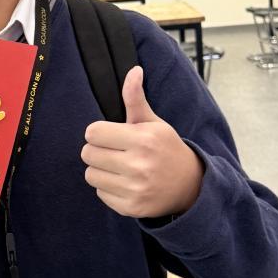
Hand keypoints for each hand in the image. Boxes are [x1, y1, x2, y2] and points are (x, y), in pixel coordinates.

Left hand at [80, 66, 203, 218]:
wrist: (190, 186)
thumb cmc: (166, 149)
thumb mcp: (153, 123)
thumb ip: (136, 99)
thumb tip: (134, 70)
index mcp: (143, 139)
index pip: (93, 133)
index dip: (98, 133)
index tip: (111, 135)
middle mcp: (139, 165)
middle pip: (88, 154)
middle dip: (97, 151)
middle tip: (114, 152)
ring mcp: (135, 189)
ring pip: (91, 175)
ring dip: (100, 170)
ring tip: (118, 167)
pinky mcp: (131, 208)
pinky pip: (100, 193)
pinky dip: (108, 188)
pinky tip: (125, 183)